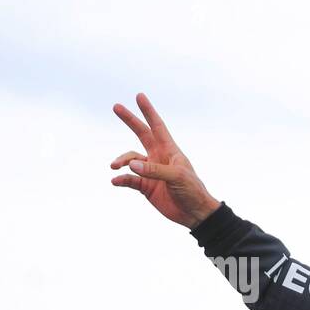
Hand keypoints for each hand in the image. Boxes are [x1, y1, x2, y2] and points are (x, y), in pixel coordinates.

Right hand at [110, 93, 219, 228]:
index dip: (149, 112)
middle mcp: (158, 158)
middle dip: (130, 121)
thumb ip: (155, 170)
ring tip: (115, 166)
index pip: (158, 127)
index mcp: (170, 151)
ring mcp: (151, 172)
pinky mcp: (146, 187)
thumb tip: (131, 165)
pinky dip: (121, 179)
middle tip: (116, 107)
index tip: (140, 96)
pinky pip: (129, 180)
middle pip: (141, 134)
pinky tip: (116, 181)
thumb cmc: (192, 191)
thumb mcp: (177, 177)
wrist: (194, 214)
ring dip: (121, 161)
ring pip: (130, 160)